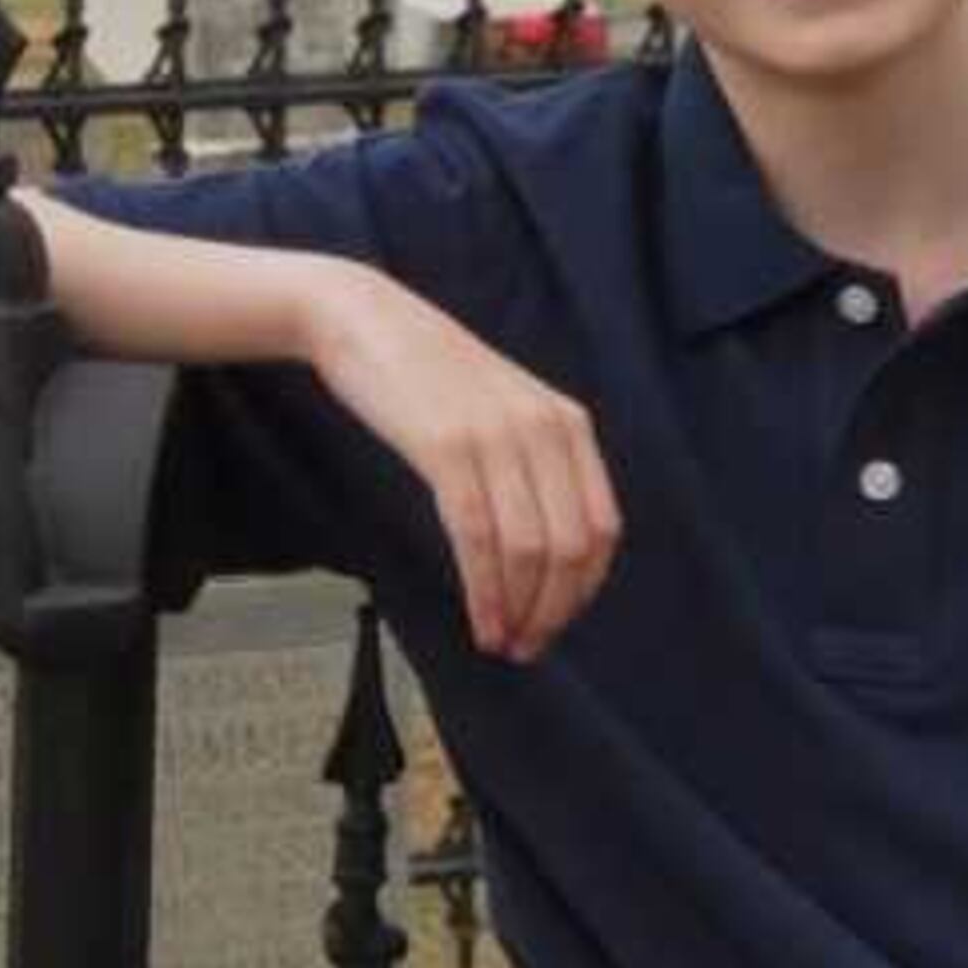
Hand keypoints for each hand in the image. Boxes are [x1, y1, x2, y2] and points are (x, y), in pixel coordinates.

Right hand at [293, 258, 622, 665]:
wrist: (366, 320)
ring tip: (501, 642)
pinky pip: (478, 537)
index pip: (601, 528)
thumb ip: (535, 465)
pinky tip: (479, 620)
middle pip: (572, 548)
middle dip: (554, 610)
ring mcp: (498, 437)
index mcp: (568, 424)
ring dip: (519, 610)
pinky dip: (485, 591)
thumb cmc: (430, 375)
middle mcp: (545, 430)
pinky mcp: (447, 448)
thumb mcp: (506, 411)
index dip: (584, 589)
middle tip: (527, 647)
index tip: (555, 624)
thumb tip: (547, 554)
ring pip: (529, 549)